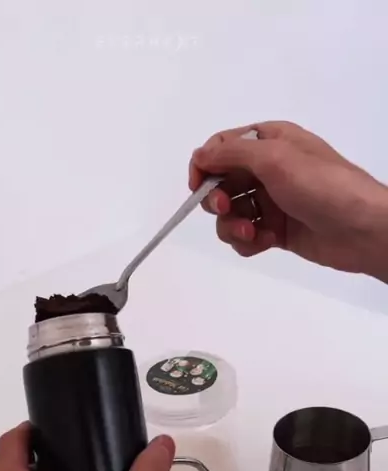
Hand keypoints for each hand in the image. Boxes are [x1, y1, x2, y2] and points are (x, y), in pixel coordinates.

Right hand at [189, 121, 387, 277]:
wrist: (360, 229)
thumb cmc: (321, 185)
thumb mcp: (275, 158)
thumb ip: (232, 153)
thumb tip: (199, 156)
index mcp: (270, 140)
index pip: (222, 147)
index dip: (205, 166)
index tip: (197, 187)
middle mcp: (268, 168)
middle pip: (221, 183)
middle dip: (219, 200)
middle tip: (228, 210)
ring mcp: (272, 202)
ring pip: (231, 215)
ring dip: (233, 226)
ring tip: (253, 233)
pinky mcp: (277, 231)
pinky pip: (246, 237)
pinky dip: (248, 242)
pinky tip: (265, 242)